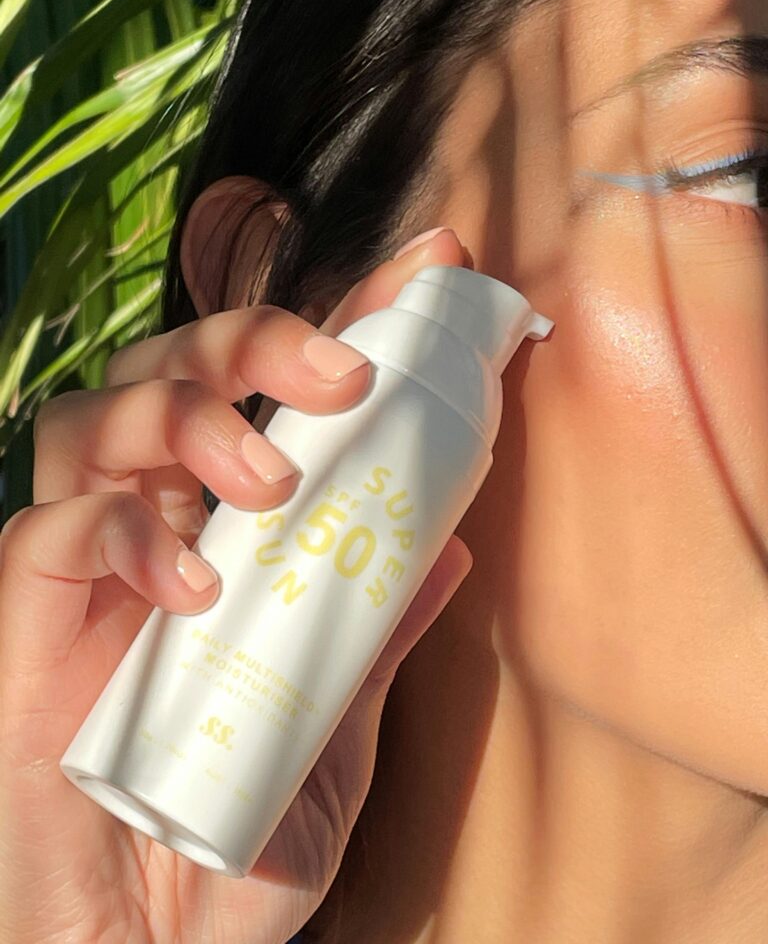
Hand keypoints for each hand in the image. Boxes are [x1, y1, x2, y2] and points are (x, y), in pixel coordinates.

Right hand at [0, 229, 472, 943]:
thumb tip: (447, 542)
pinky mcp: (28, 618)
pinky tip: (191, 584)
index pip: (288, 395)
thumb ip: (375, 631)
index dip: (351, 317)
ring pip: (103, 417)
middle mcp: (160, 525)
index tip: (434, 267)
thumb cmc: (236, 840)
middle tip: (339, 375)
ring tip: (267, 483)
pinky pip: (53, 532)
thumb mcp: (335, 730)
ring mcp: (89, 566)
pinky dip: (127, 537)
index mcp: (237, 535)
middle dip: (255, 339)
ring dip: (189, 422)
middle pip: (177, 366)